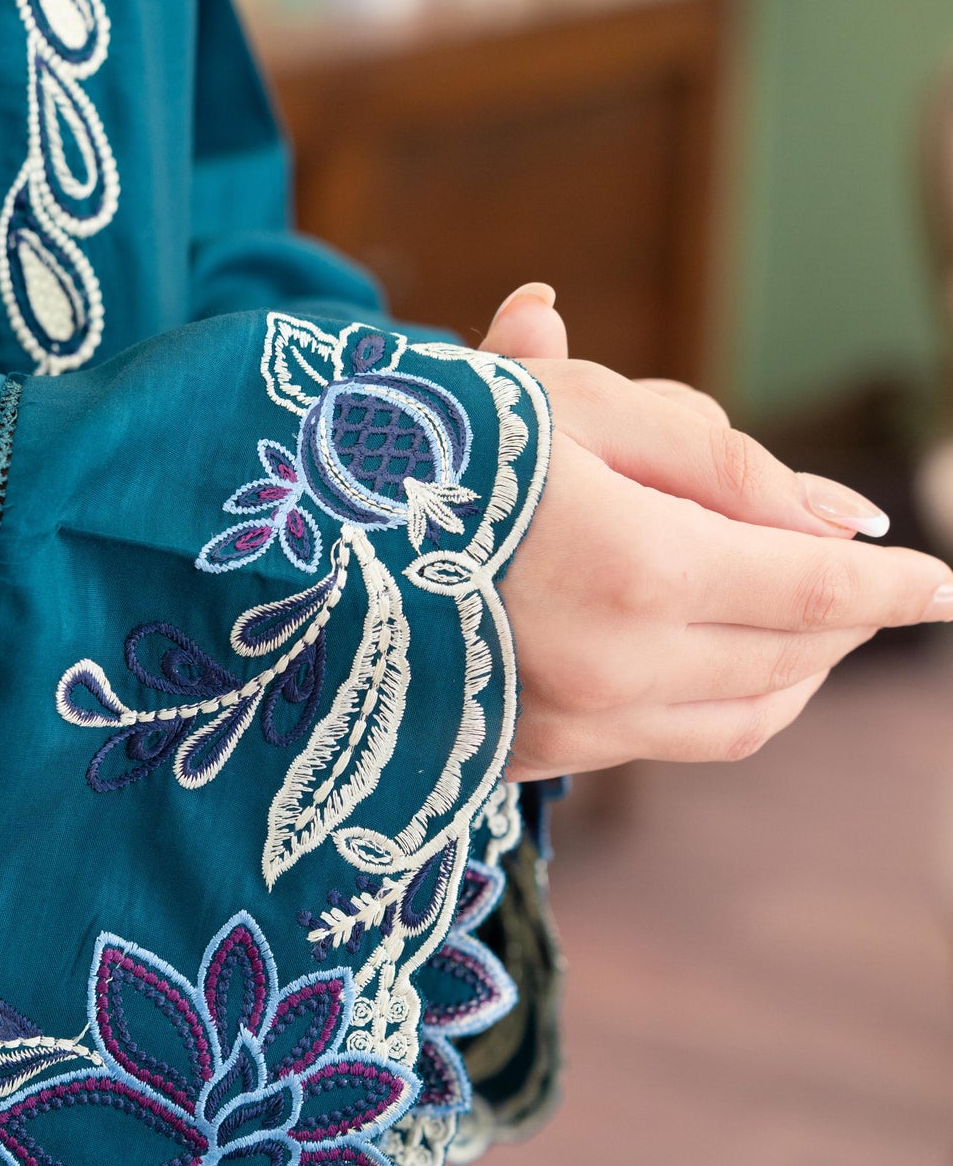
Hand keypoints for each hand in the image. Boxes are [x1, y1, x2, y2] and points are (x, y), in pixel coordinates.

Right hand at [477, 285, 952, 774]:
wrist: (278, 532)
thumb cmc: (433, 439)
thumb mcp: (580, 405)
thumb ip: (723, 459)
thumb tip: (842, 520)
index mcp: (637, 566)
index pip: (818, 590)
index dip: (897, 587)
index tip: (946, 583)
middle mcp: (611, 668)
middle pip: (790, 663)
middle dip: (848, 625)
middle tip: (869, 583)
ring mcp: (566, 727)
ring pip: (739, 722)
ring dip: (795, 675)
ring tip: (806, 624)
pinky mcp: (523, 759)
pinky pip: (664, 745)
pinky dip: (720, 705)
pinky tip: (712, 655)